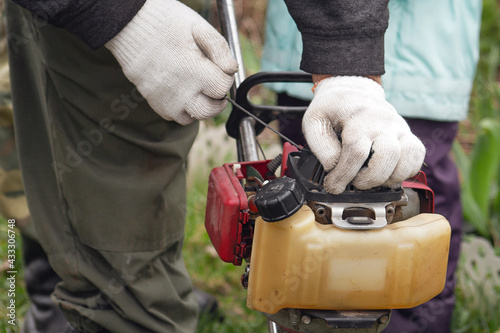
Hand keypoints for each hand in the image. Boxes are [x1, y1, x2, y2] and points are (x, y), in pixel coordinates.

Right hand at [106, 0, 237, 124]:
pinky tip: (181, 91)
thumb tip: (231, 69)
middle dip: (217, 98)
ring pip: (193, 117)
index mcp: (194, 71)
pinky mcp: (154, 102)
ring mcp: (166, 100)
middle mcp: (180, 91)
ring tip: (197, 88)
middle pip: (210, 110)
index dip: (225, 78)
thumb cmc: (166, 23)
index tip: (219, 68)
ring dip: (200, 106)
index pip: (222, 88)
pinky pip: (174, 116)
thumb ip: (220, 48)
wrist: (130, 25)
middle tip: (213, 84)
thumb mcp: (198, 27)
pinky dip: (182, 108)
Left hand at [303, 76, 424, 193]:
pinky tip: (388, 175)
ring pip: (407, 158)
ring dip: (390, 178)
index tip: (333, 186)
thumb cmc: (332, 110)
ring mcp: (399, 128)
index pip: (356, 151)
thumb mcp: (314, 122)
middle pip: (387, 156)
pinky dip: (406, 171)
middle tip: (354, 183)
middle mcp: (383, 122)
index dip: (344, 175)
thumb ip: (321, 147)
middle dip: (369, 179)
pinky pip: (417, 156)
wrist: (352, 92)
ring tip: (371, 180)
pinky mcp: (408, 135)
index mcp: (358, 118)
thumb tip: (335, 168)